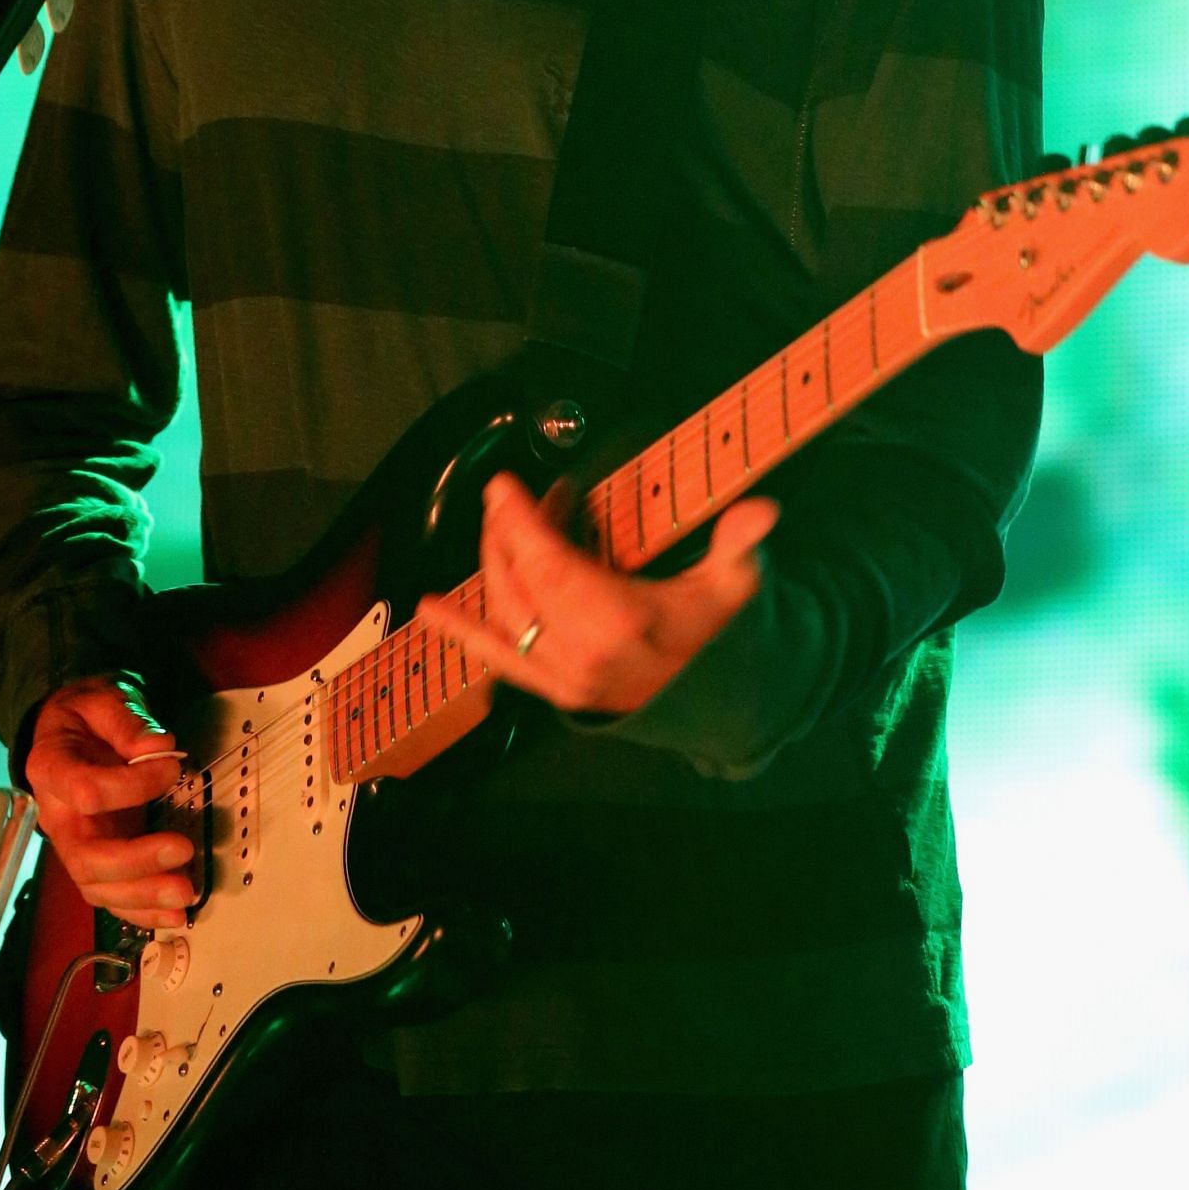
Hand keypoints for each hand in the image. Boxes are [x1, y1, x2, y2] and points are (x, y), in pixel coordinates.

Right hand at [22, 676, 198, 928]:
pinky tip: (173, 918)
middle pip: (86, 857)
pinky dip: (141, 913)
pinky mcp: (95, 861)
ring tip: (186, 894)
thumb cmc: (86, 715)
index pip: (86, 792)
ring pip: (98, 887)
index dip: (132, 785)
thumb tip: (159, 747)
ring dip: (143, 896)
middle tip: (183, 850)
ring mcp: (74, 845)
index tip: (172, 769)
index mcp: (51, 770)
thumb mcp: (102, 699)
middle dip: (136, 861)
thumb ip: (126, 720)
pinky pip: (111, 897)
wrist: (71, 734)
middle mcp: (56, 817)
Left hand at [416, 473, 777, 716]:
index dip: (520, 522)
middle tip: (514, 495)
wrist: (717, 703)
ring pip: (502, 612)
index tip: (503, 485)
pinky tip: (427, 607)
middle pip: (519, 581)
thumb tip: (761, 512)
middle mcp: (578, 654)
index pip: (548, 565)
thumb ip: (738, 545)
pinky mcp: (550, 691)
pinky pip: (494, 658)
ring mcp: (559, 677)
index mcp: (618, 623)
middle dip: (508, 531)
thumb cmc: (718, 635)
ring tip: (501, 523)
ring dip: (493, 563)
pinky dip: (459, 630)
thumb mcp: (734, 587)